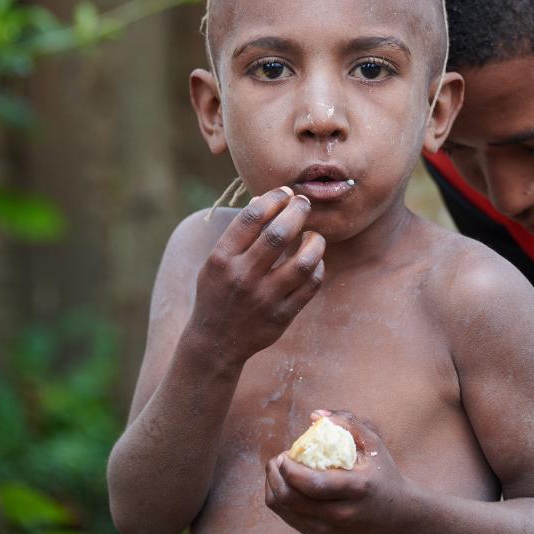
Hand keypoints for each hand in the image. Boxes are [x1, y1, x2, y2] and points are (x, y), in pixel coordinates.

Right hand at [189, 186, 324, 364]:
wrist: (215, 342)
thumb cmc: (218, 291)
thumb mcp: (216, 261)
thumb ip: (237, 234)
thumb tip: (262, 200)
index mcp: (222, 259)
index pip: (251, 217)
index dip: (273, 198)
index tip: (285, 192)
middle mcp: (242, 277)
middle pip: (278, 234)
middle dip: (297, 211)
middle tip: (304, 203)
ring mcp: (264, 298)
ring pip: (302, 262)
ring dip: (314, 242)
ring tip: (314, 234)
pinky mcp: (282, 316)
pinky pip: (310, 286)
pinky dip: (317, 267)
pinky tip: (314, 260)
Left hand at [265, 410, 406, 533]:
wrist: (398, 517)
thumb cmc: (384, 474)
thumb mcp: (374, 444)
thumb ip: (348, 424)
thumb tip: (315, 416)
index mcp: (357, 488)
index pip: (314, 484)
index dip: (290, 470)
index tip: (284, 454)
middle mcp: (342, 514)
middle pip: (293, 500)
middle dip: (275, 477)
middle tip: (276, 460)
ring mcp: (332, 530)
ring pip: (287, 513)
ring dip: (274, 489)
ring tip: (277, 471)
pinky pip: (292, 521)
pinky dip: (281, 503)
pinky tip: (285, 486)